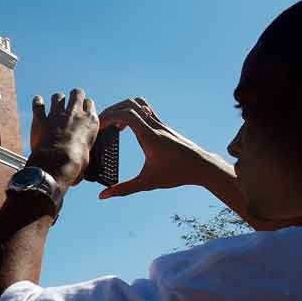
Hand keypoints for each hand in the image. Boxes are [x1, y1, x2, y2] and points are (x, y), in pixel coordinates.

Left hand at [29, 88, 100, 187]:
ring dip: (56, 100)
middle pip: (77, 93)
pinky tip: (38, 102)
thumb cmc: (75, 164)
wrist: (57, 164)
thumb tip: (82, 158)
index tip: (83, 110)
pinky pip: (38, 104)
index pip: (90, 104)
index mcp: (90, 122)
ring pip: (58, 96)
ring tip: (55, 105)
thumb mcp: (88, 156)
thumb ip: (85, 147)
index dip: (85, 106)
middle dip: (74, 95)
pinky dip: (37, 103)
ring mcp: (57, 115)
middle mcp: (75, 114)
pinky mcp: (41, 119)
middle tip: (71, 101)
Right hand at [97, 98, 219, 198]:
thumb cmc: (177, 174)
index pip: (127, 114)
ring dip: (123, 109)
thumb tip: (102, 196)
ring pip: (139, 104)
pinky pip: (145, 111)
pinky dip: (132, 114)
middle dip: (113, 110)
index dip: (109, 117)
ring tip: (114, 125)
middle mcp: (155, 126)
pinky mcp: (163, 126)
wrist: (202, 167)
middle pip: (131, 104)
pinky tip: (126, 129)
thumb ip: (123, 189)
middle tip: (102, 123)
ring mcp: (160, 124)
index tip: (99, 127)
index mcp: (150, 136)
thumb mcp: (147, 183)